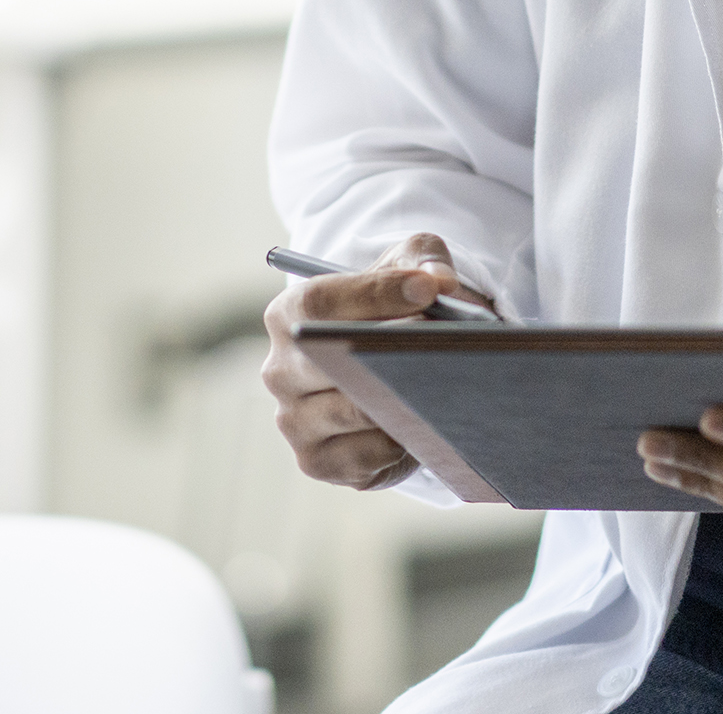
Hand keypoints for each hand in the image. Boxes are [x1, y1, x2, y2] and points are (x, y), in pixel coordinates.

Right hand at [260, 232, 489, 490]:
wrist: (387, 373)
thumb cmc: (394, 312)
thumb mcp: (407, 268)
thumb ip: (424, 259)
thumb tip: (441, 282)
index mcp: (288, 315)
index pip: (319, 302)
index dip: (373, 293)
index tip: (427, 290)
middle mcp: (280, 370)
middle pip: (327, 361)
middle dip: (388, 349)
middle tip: (441, 341)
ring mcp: (293, 420)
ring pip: (348, 412)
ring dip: (397, 399)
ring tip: (442, 385)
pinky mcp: (317, 461)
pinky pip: (361, 457)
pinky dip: (396, 443)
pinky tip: (422, 425)